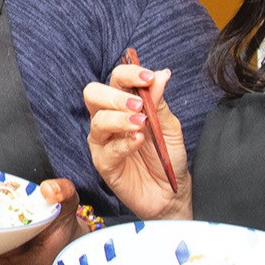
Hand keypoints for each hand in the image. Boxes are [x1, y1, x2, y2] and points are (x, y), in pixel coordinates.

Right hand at [85, 64, 190, 219]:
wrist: (171, 190)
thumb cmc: (167, 155)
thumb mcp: (169, 125)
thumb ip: (159, 102)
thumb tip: (162, 74)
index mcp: (122, 105)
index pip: (116, 79)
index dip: (129, 74)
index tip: (148, 77)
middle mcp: (108, 119)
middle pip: (93, 94)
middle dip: (114, 96)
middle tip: (138, 104)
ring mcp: (103, 142)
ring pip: (98, 121)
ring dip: (120, 119)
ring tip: (141, 123)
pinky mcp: (104, 164)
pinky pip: (107, 150)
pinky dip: (124, 143)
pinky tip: (139, 141)